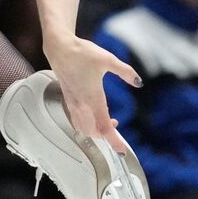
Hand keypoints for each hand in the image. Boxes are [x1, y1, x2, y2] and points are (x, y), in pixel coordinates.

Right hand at [43, 34, 141, 152]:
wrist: (59, 48)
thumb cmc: (81, 53)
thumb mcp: (108, 59)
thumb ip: (125, 71)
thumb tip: (138, 82)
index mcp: (92, 97)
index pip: (104, 127)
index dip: (114, 141)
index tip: (122, 150)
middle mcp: (81, 104)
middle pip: (93, 132)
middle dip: (105, 136)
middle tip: (117, 127)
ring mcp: (73, 103)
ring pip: (83, 128)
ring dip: (95, 131)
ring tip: (108, 122)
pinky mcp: (68, 99)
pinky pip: (76, 120)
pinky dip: (85, 125)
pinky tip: (92, 117)